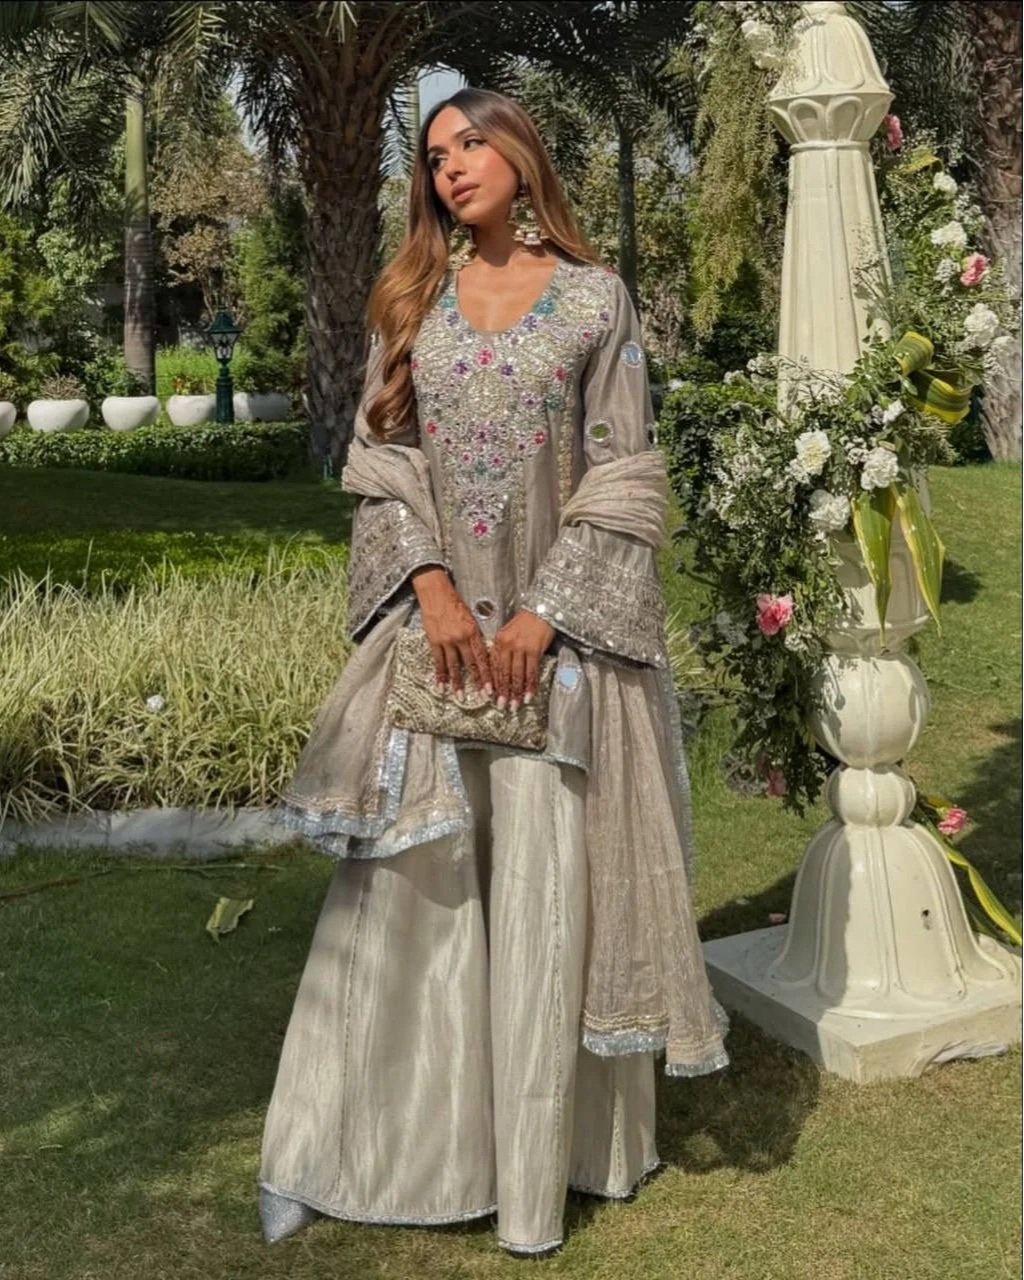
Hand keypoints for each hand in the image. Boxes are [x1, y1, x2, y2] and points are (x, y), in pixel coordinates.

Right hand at [411, 567, 491, 697]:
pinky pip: (438, 661)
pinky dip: (440, 675)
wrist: (436, 594)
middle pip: (470, 665)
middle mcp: (461, 638)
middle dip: (477, 682)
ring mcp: (447, 641)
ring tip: (459, 696)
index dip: (488, 674)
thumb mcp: (471, 618)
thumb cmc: (455, 604)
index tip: (492, 687)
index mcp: (473, 632)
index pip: (482, 657)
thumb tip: (481, 652)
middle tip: (482, 696)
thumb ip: (475, 635)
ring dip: (457, 683)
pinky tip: (441, 686)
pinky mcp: (434, 641)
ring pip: (453, 666)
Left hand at [491, 610, 556, 710]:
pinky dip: (531, 685)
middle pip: (504, 674)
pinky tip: (529, 695)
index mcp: (498, 641)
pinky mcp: (534, 650)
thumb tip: (500, 670)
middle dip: (503, 692)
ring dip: (517, 693)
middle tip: (502, 705)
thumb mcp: (507, 632)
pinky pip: (532, 672)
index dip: (493, 683)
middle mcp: (508, 645)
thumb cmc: (525, 622)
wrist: (540, 610)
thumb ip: (502, 649)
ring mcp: (521, 648)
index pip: (493, 666)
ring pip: (517, 675)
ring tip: (515, 705)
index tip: (491, 695)